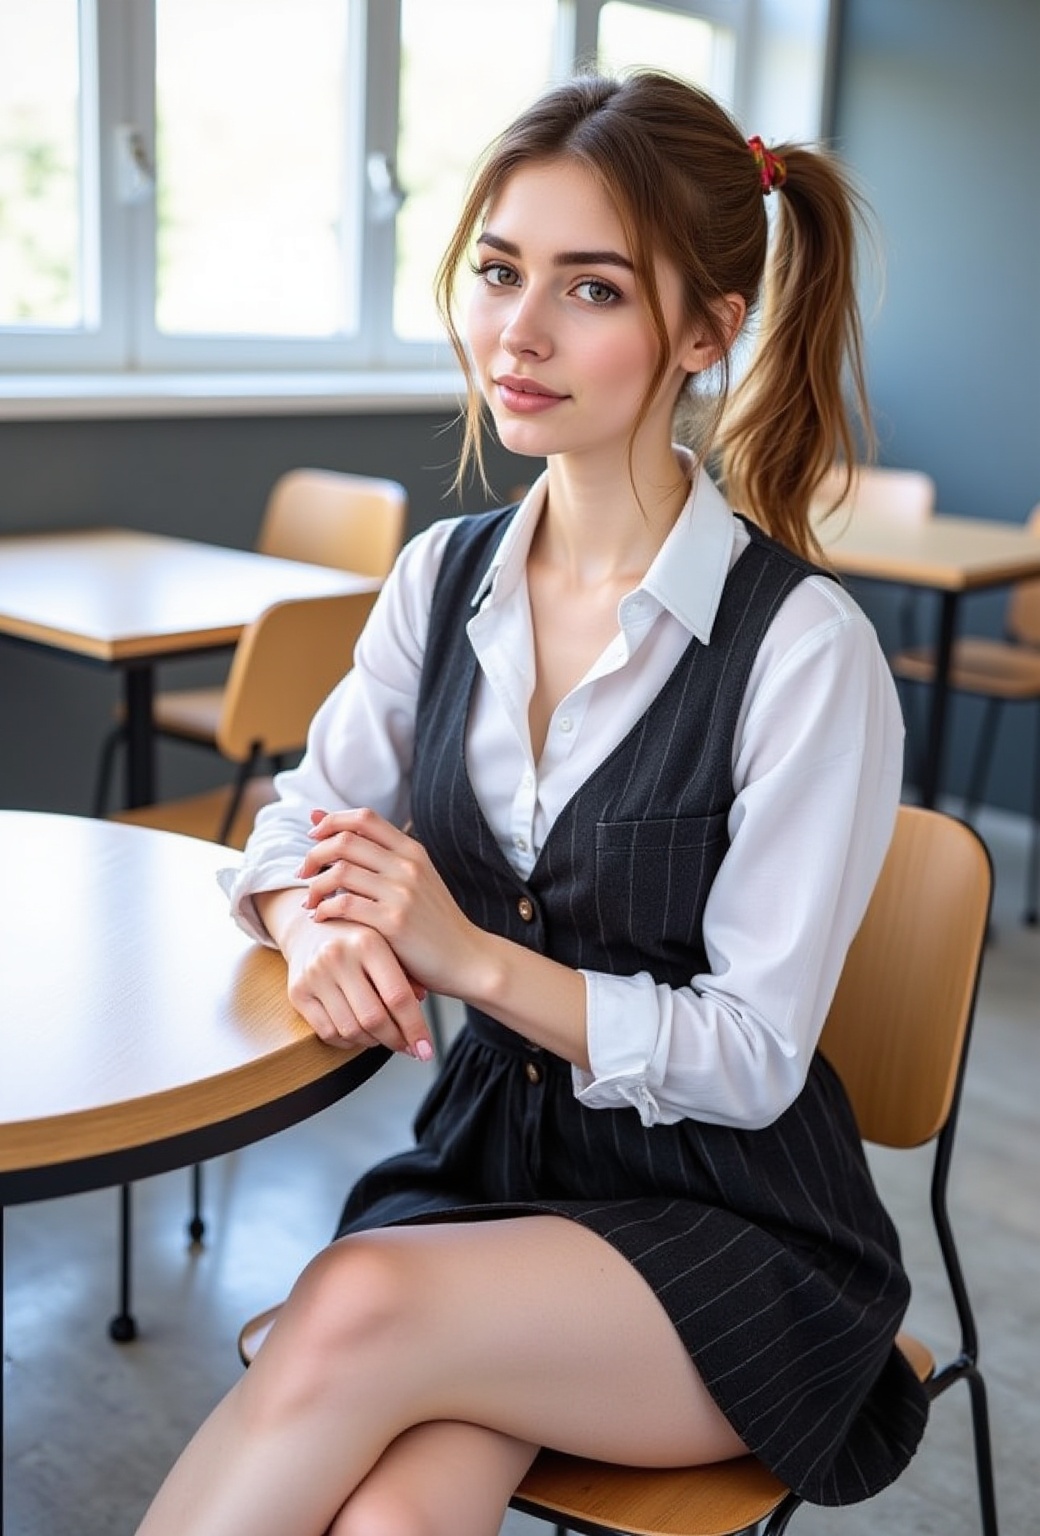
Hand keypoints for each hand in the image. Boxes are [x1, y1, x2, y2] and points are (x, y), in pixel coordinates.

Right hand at [267, 888, 432, 1059]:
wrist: (310, 927)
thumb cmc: (356, 938)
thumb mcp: (387, 944)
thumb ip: (407, 974)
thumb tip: (420, 1004)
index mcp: (368, 941)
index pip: (397, 996)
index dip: (415, 1028)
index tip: (426, 1050)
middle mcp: (338, 956)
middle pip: (374, 1018)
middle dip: (396, 1041)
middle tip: (408, 1048)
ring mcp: (315, 974)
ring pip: (351, 1029)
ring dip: (373, 1042)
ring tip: (384, 1037)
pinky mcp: (297, 991)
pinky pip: (327, 1032)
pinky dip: (348, 1041)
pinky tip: (360, 1034)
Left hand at [296, 806, 489, 1001]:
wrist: (468, 959)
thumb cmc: (434, 921)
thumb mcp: (415, 878)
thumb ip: (377, 853)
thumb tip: (321, 818)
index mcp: (413, 851)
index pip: (364, 818)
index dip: (331, 822)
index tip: (314, 840)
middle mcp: (408, 866)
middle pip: (345, 841)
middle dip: (314, 854)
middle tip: (303, 872)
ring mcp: (402, 893)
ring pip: (340, 872)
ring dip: (314, 885)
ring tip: (310, 900)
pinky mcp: (394, 922)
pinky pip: (344, 905)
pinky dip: (324, 909)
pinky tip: (321, 918)